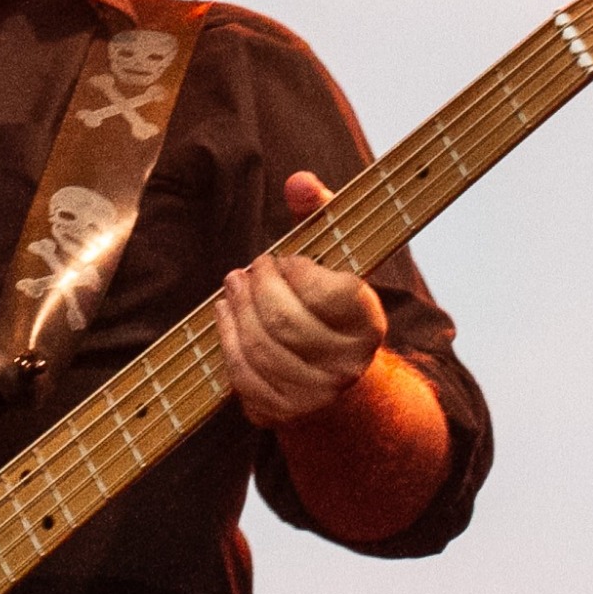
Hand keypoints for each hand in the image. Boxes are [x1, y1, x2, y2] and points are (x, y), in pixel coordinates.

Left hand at [213, 171, 387, 427]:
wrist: (340, 382)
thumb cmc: (331, 307)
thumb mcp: (336, 259)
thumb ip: (318, 216)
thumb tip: (297, 180)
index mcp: (368, 323)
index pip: (324, 293)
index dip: (294, 272)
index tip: (281, 260)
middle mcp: (348, 364)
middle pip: (286, 323)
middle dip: (256, 290)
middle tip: (244, 271)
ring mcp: (316, 393)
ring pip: (261, 350)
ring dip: (236, 313)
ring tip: (231, 288)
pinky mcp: (285, 413)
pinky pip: (245, 377)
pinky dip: (227, 342)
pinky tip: (225, 317)